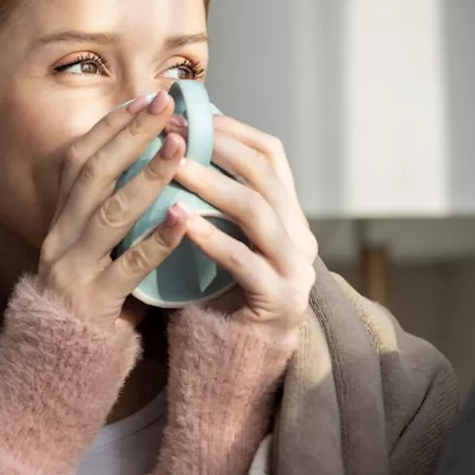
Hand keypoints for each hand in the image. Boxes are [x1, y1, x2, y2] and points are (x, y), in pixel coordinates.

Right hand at [37, 90, 188, 327]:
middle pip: (92, 173)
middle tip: (165, 106)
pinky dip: (157, 239)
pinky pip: (129, 266)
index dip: (110, 126)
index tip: (144, 97)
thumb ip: (112, 208)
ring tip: (179, 148)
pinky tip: (184, 217)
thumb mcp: (92, 245)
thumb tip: (152, 159)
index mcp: (61, 218)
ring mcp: (74, 268)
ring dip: (147, 177)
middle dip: (130, 135)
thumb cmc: (91, 295)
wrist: (61, 358)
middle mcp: (61, 235)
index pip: (79, 158)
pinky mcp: (94, 301)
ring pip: (109, 213)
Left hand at [172, 115, 317, 333]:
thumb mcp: (223, 238)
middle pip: (265, 176)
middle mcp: (301, 238)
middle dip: (218, 148)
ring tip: (173, 167)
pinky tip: (180, 220)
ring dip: (211, 184)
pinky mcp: (279, 301)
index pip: (271, 156)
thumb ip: (214, 200)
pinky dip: (211, 236)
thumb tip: (177, 143)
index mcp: (290, 216)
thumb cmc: (218, 293)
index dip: (233, 131)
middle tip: (174, 132)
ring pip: (257, 213)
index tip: (190, 114)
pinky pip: (243, 261)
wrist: (235, 361)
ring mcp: (295, 270)